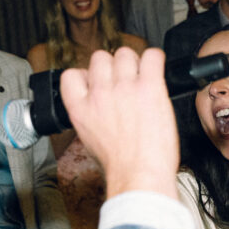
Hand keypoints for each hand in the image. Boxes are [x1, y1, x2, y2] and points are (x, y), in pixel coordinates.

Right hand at [60, 47, 178, 199]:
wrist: (140, 175)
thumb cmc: (120, 166)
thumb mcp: (90, 141)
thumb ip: (91, 115)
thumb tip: (98, 105)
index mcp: (81, 108)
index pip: (72, 74)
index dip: (86, 74)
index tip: (96, 81)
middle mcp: (100, 94)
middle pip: (100, 58)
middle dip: (112, 66)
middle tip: (125, 79)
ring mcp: (125, 88)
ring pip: (125, 54)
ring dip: (134, 62)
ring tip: (142, 76)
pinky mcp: (150, 87)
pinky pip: (152, 57)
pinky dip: (155, 59)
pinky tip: (156, 70)